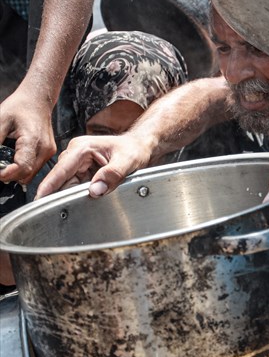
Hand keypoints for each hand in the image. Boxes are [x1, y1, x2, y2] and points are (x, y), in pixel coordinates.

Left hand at [0, 86, 56, 184]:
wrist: (37, 99)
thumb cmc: (20, 106)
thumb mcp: (0, 121)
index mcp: (33, 140)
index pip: (22, 167)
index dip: (6, 174)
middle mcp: (44, 149)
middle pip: (27, 175)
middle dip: (9, 175)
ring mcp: (48, 151)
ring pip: (31, 174)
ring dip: (16, 173)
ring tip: (4, 163)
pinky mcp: (48, 152)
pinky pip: (35, 168)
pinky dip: (22, 168)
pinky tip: (14, 159)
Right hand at [36, 133, 151, 197]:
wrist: (139, 147)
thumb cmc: (134, 149)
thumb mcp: (128, 161)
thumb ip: (112, 174)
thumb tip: (96, 190)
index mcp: (82, 147)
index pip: (61, 169)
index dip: (49, 185)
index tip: (39, 199)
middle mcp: (75, 154)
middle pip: (61, 179)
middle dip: (63, 193)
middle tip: (68, 209)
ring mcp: (77, 164)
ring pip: (67, 185)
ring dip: (74, 195)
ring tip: (87, 201)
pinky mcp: (81, 172)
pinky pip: (75, 187)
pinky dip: (80, 194)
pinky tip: (89, 198)